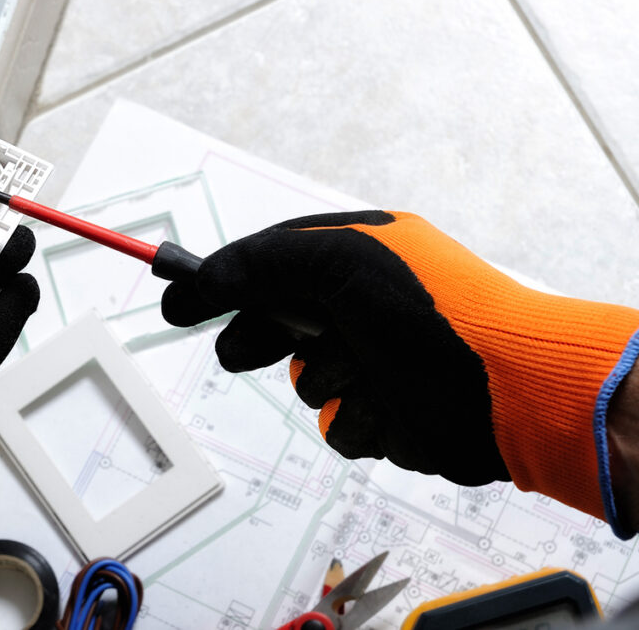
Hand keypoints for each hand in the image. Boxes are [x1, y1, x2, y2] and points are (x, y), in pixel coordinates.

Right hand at [162, 211, 638, 533]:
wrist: (508, 391)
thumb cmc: (432, 311)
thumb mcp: (334, 261)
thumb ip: (257, 263)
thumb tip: (197, 281)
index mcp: (356, 256)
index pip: (268, 264)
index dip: (220, 283)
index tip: (176, 301)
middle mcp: (363, 307)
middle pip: (276, 324)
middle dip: (259, 339)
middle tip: (242, 351)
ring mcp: (375, 363)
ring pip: (306, 382)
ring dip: (326, 380)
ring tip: (363, 371)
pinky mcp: (387, 415)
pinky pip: (338, 426)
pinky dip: (357, 419)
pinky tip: (390, 406)